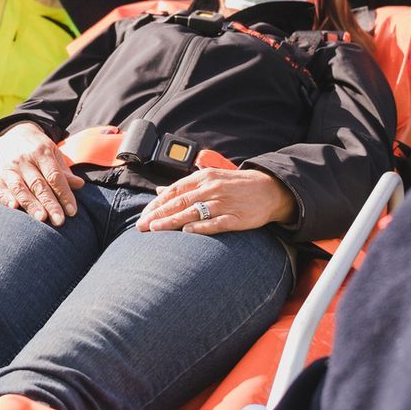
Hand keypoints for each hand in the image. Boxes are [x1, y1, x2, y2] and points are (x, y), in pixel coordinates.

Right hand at [0, 121, 83, 225]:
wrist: (14, 134)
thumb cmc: (39, 148)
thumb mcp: (54, 153)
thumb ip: (64, 171)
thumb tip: (80, 185)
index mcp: (42, 152)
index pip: (54, 176)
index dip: (64, 194)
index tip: (72, 211)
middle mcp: (24, 159)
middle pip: (38, 184)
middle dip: (49, 204)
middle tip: (59, 221)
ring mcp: (9, 167)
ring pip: (20, 187)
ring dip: (30, 204)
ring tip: (41, 218)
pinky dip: (5, 198)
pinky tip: (13, 207)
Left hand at [136, 167, 297, 235]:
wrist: (269, 189)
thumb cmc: (235, 185)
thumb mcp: (209, 179)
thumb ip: (184, 186)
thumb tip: (158, 190)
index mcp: (203, 178)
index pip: (174, 190)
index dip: (157, 204)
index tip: (143, 215)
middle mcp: (211, 189)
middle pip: (179, 202)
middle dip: (158, 214)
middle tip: (141, 226)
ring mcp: (224, 203)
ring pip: (193, 212)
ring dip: (172, 221)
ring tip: (155, 229)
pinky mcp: (236, 217)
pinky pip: (215, 223)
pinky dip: (200, 227)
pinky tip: (187, 232)